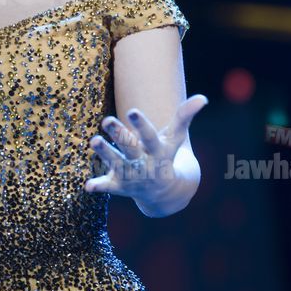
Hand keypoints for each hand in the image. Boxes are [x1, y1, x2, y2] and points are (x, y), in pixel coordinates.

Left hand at [84, 95, 207, 207]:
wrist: (165, 192)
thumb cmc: (167, 155)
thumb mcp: (175, 137)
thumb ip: (184, 116)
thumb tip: (202, 98)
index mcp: (157, 151)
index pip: (149, 137)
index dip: (141, 124)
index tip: (131, 111)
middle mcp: (144, 164)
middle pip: (130, 149)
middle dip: (119, 135)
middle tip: (106, 120)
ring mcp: (131, 176)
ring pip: (116, 164)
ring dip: (105, 154)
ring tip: (94, 141)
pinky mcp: (119, 185)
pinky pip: (108, 187)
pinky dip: (98, 186)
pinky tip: (87, 185)